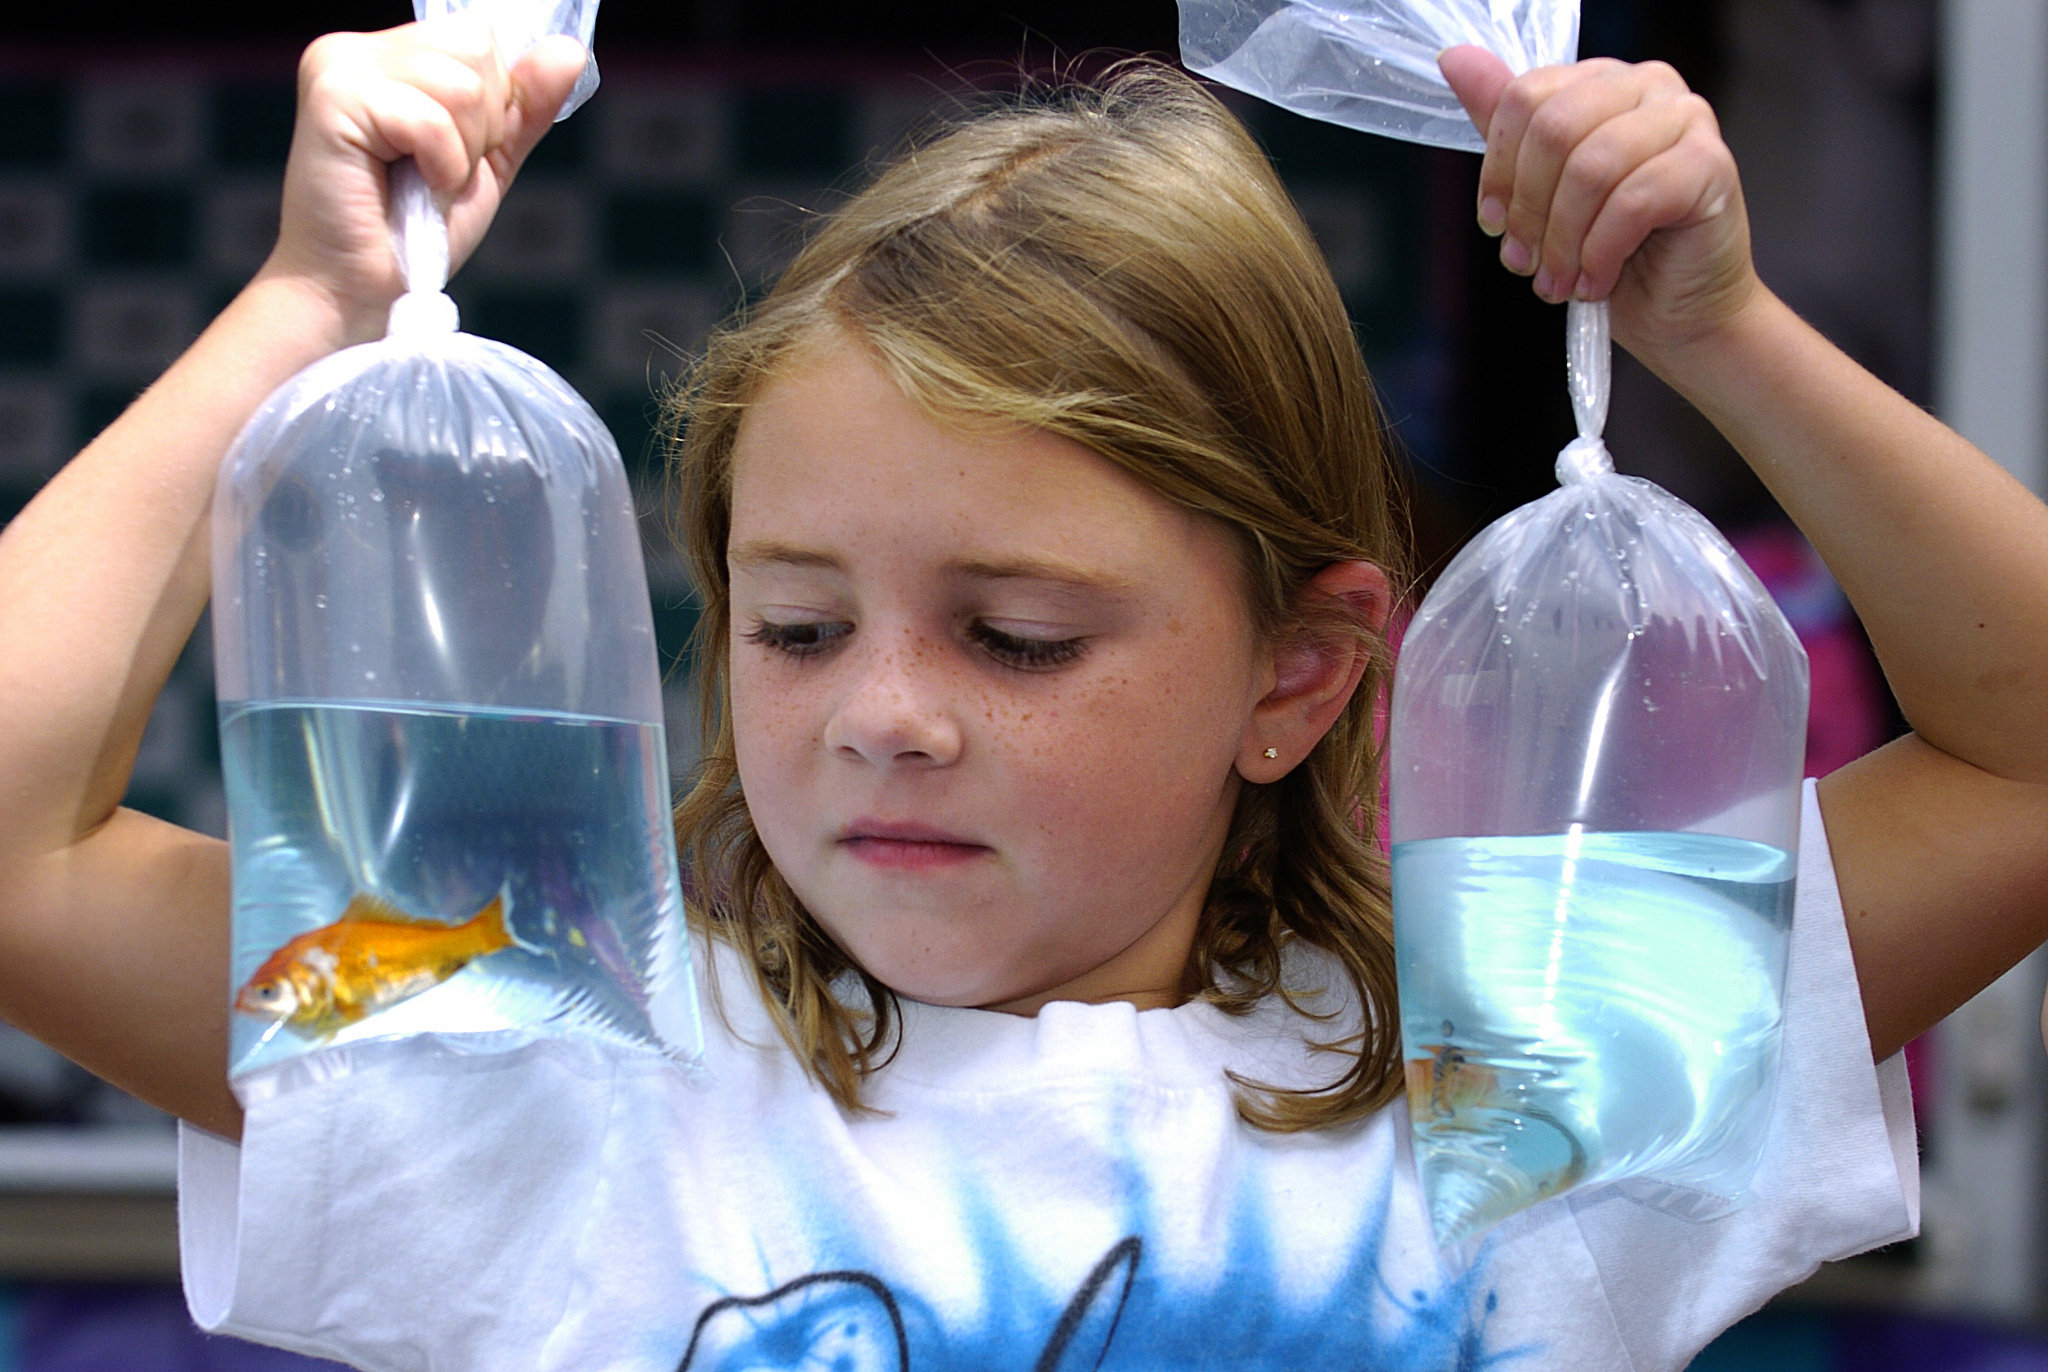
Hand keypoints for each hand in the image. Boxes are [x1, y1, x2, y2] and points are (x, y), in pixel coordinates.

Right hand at [259, 18, 585, 343]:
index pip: (479, 39)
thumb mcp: (486, 163)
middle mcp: (355, 48)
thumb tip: (569, 52)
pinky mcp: (333, 97)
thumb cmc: (410, 236)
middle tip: (434, 174)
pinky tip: (411, 190)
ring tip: (421, 184)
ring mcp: (339, 66)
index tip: (453, 156)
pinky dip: (441, 168)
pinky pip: (433, 121)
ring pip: (463, 85)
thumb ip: (524, 107)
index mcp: (387, 55)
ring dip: (460, 153)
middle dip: (480, 128)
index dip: (492, 107)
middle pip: (477, 50)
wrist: (358, 292)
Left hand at [1439, 47, 1760, 358]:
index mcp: (1600, 82)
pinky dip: (1601, 252)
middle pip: (1554, 129)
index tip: (1495, 222)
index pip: (1526, 98)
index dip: (1499, 170)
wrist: (1679, 309)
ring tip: (1559, 282)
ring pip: (1591, 168)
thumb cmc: (1614, 253)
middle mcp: (1647, 85)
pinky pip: (1632, 202)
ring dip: (1563, 241)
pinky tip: (1596, 281)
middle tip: (1525, 263)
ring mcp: (1685, 118)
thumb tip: (1455, 60)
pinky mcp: (1711, 164)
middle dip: (1528, 210)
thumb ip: (1509, 127)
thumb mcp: (1544, 190)